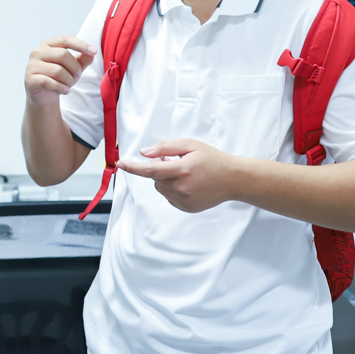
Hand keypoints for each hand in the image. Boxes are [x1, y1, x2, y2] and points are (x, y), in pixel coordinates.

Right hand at [25, 35, 95, 106]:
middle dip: (75, 67)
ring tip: (69, 85)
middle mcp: (38, 52)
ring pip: (57, 70)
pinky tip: (65, 91)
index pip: (65, 39)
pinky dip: (60, 88)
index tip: (93, 51)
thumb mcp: (74, 67)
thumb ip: (83, 59)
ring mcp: (32, 65)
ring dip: (68, 80)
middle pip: (63, 55)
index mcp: (48, 44)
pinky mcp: (29, 79)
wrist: (44, 96)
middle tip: (77, 76)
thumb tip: (91, 53)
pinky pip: (48, 82)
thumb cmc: (59, 78)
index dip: (80, 45)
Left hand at [117, 138, 242, 213]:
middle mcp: (181, 188)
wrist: (233, 179)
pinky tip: (188, 183)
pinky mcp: (186, 208)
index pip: (150, 170)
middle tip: (176, 161)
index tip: (121, 164)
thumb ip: (165, 148)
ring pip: (160, 187)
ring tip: (185, 172)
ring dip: (165, 179)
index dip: (133, 167)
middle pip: (154, 177)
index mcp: (182, 170)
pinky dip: (172, 188)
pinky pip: (168, 196)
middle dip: (159, 167)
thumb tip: (144, 153)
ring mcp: (184, 200)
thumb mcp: (190, 145)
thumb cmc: (212, 159)